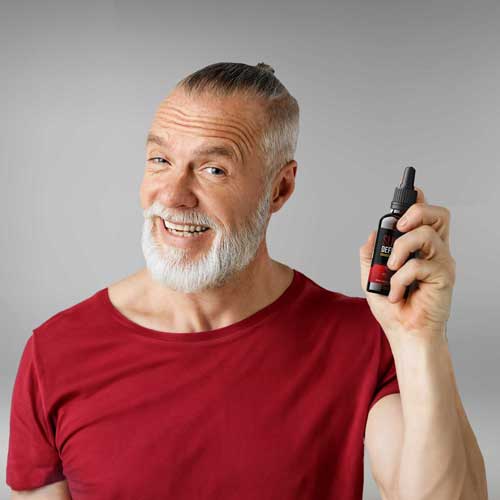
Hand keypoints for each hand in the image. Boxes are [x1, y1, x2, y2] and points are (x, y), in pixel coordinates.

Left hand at [359, 186, 455, 343]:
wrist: (405, 334)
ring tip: (391, 269)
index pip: (425, 217)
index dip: (420, 201)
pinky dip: (400, 279)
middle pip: (438, 215)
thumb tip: (371, 234)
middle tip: (397, 228)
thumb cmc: (393, 309)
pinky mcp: (444, 277)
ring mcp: (441, 263)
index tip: (412, 188)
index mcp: (419, 249)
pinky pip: (418, 265)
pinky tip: (397, 293)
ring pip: (427, 234)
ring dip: (401, 248)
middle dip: (416, 212)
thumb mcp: (371, 278)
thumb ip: (370, 256)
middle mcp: (434, 252)